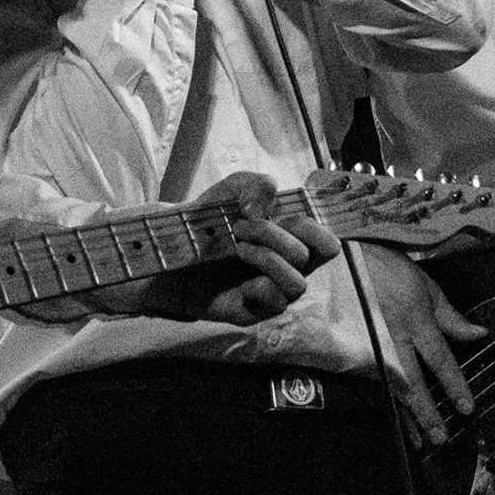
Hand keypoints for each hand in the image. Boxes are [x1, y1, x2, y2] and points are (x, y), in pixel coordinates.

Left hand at [59, 171, 337, 325]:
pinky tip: (238, 267)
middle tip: (243, 224)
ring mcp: (271, 291)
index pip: (327, 241)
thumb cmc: (205, 221)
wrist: (167, 249)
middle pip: (319, 254)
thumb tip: (264, 208)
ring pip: (299, 281)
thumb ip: (254, 184)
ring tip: (236, 242)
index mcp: (289, 241)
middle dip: (282, 232)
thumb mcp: (229, 190)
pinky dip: (261, 281)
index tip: (284, 213)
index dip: (315, 226)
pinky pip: (276, 301)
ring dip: (268, 254)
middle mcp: (286, 268)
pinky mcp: (253, 311)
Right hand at [347, 244, 486, 446]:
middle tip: (440, 438)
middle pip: (412, 383)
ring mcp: (369, 347)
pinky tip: (393, 420)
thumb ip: (449, 314)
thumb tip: (479, 334)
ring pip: (390, 389)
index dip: (454, 385)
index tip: (466, 408)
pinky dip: (384, 404)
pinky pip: (371, 384)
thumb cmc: (383, 268)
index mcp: (415, 320)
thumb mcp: (422, 283)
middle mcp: (392, 338)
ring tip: (419, 441)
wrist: (334, 260)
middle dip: (427, 412)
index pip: (439, 359)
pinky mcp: (351, 352)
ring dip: (405, 417)